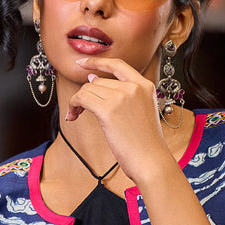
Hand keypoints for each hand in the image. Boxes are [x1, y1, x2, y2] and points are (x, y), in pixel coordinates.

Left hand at [65, 57, 174, 184]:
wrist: (151, 161)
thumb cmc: (146, 144)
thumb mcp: (141, 112)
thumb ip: (122, 95)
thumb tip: (93, 79)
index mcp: (145, 86)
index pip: (118, 65)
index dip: (98, 62)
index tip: (83, 63)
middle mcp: (134, 87)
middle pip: (98, 81)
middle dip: (85, 93)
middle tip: (79, 109)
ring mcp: (122, 97)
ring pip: (88, 89)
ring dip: (78, 101)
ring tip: (77, 114)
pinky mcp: (109, 110)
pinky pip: (82, 98)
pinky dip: (73, 105)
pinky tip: (73, 116)